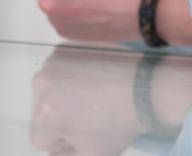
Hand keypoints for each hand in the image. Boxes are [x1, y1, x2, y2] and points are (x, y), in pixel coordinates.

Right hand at [29, 45, 147, 154]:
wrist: (150, 83)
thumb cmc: (123, 121)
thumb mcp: (92, 155)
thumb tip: (56, 151)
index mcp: (45, 116)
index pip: (41, 139)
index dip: (64, 139)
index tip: (86, 130)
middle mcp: (42, 85)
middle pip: (42, 113)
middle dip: (62, 116)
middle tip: (92, 112)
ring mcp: (53, 62)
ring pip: (49, 90)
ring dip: (64, 95)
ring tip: (95, 94)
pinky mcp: (65, 47)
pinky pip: (59, 69)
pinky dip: (72, 75)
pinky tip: (95, 78)